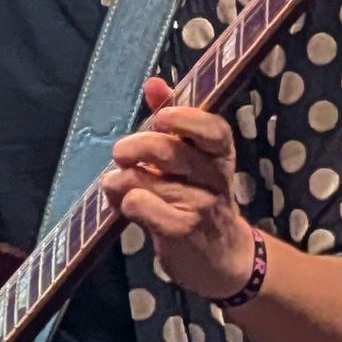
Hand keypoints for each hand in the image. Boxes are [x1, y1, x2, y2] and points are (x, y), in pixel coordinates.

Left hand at [103, 77, 256, 300]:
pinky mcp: (182, 230)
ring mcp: (200, 205)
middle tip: (120, 154)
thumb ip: (176, 120)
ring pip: (142, 179)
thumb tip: (154, 83)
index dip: (185, 119)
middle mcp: (214, 177)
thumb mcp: (195, 159)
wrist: (223, 259)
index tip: (159, 118)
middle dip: (133, 147)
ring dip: (119, 182)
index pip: (213, 129)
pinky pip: (140, 204)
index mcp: (219, 154)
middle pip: (168, 150)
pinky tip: (126, 208)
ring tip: (118, 187)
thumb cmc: (200, 199)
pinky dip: (124, 203)